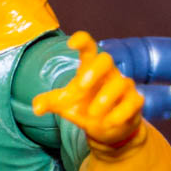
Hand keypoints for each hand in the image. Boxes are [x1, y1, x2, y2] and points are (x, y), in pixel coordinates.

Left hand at [31, 32, 143, 148]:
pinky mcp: (135, 102)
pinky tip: (108, 122)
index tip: (71, 43)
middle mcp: (108, 73)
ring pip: (121, 83)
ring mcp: (124, 87)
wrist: (106, 129)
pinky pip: (134, 102)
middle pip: (106, 59)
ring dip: (105, 98)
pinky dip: (121, 113)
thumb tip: (36, 108)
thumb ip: (49, 102)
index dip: (82, 41)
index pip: (89, 47)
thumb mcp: (64, 104)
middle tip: (80, 87)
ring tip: (92, 114)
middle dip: (94, 71)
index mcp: (90, 68)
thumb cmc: (84, 108)